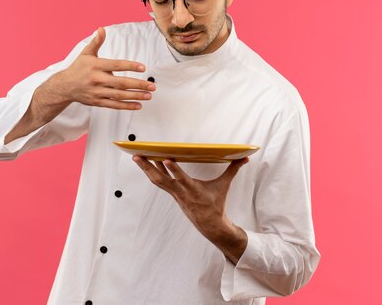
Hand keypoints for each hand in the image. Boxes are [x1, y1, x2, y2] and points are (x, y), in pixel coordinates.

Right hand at [56, 27, 155, 109]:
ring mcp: (97, 92)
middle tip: (152, 86)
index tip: (143, 67)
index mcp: (95, 66)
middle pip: (120, 83)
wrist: (64, 86)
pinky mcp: (97, 102)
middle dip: (138, 85)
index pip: (116, 65)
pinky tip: (138, 105)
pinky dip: (126, 106)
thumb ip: (96, 42)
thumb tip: (101, 29)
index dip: (130, 66)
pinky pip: (114, 105)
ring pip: (119, 95)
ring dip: (135, 96)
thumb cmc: (78, 68)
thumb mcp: (86, 53)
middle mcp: (97, 79)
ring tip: (149, 95)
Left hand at [133, 156, 249, 262]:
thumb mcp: (224, 186)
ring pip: (157, 180)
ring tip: (136, 157)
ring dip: (145, 169)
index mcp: (193, 190)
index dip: (174, 170)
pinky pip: (159, 182)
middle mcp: (180, 192)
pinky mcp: (172, 194)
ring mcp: (174, 194)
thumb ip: (233, 170)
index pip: (182, 179)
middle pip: (161, 179)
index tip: (166, 159)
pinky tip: (146, 163)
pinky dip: (152, 172)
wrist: (210, 225)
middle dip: (148, 167)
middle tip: (137, 156)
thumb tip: (245, 158)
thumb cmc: (216, 203)